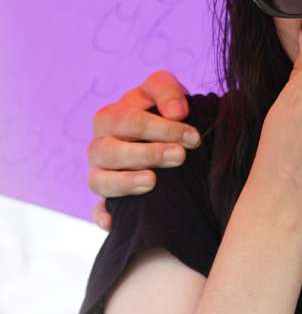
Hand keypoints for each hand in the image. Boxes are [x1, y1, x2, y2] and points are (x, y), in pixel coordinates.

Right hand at [88, 70, 197, 203]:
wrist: (168, 137)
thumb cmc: (166, 112)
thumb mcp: (167, 93)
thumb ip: (168, 92)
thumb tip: (177, 113)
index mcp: (113, 117)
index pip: (127, 119)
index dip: (160, 127)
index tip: (193, 137)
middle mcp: (101, 145)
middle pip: (110, 150)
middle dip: (147, 153)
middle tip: (180, 156)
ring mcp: (101, 173)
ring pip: (99, 180)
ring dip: (125, 182)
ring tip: (152, 181)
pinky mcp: (106, 198)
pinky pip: (97, 210)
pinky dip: (102, 216)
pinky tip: (114, 222)